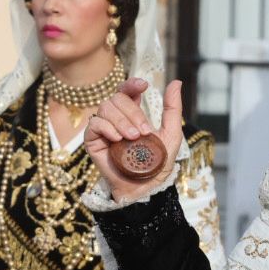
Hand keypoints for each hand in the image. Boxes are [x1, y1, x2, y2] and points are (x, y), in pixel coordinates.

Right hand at [84, 78, 183, 202]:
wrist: (145, 187)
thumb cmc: (157, 163)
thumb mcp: (171, 133)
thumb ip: (173, 108)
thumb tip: (176, 82)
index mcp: (132, 114)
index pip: (127, 90)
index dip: (132, 84)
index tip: (144, 86)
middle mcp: (116, 118)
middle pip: (117, 98)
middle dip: (133, 112)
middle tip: (143, 132)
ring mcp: (103, 129)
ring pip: (106, 107)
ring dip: (121, 121)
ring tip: (132, 138)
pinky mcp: (92, 141)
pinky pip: (95, 123)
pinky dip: (107, 127)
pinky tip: (117, 139)